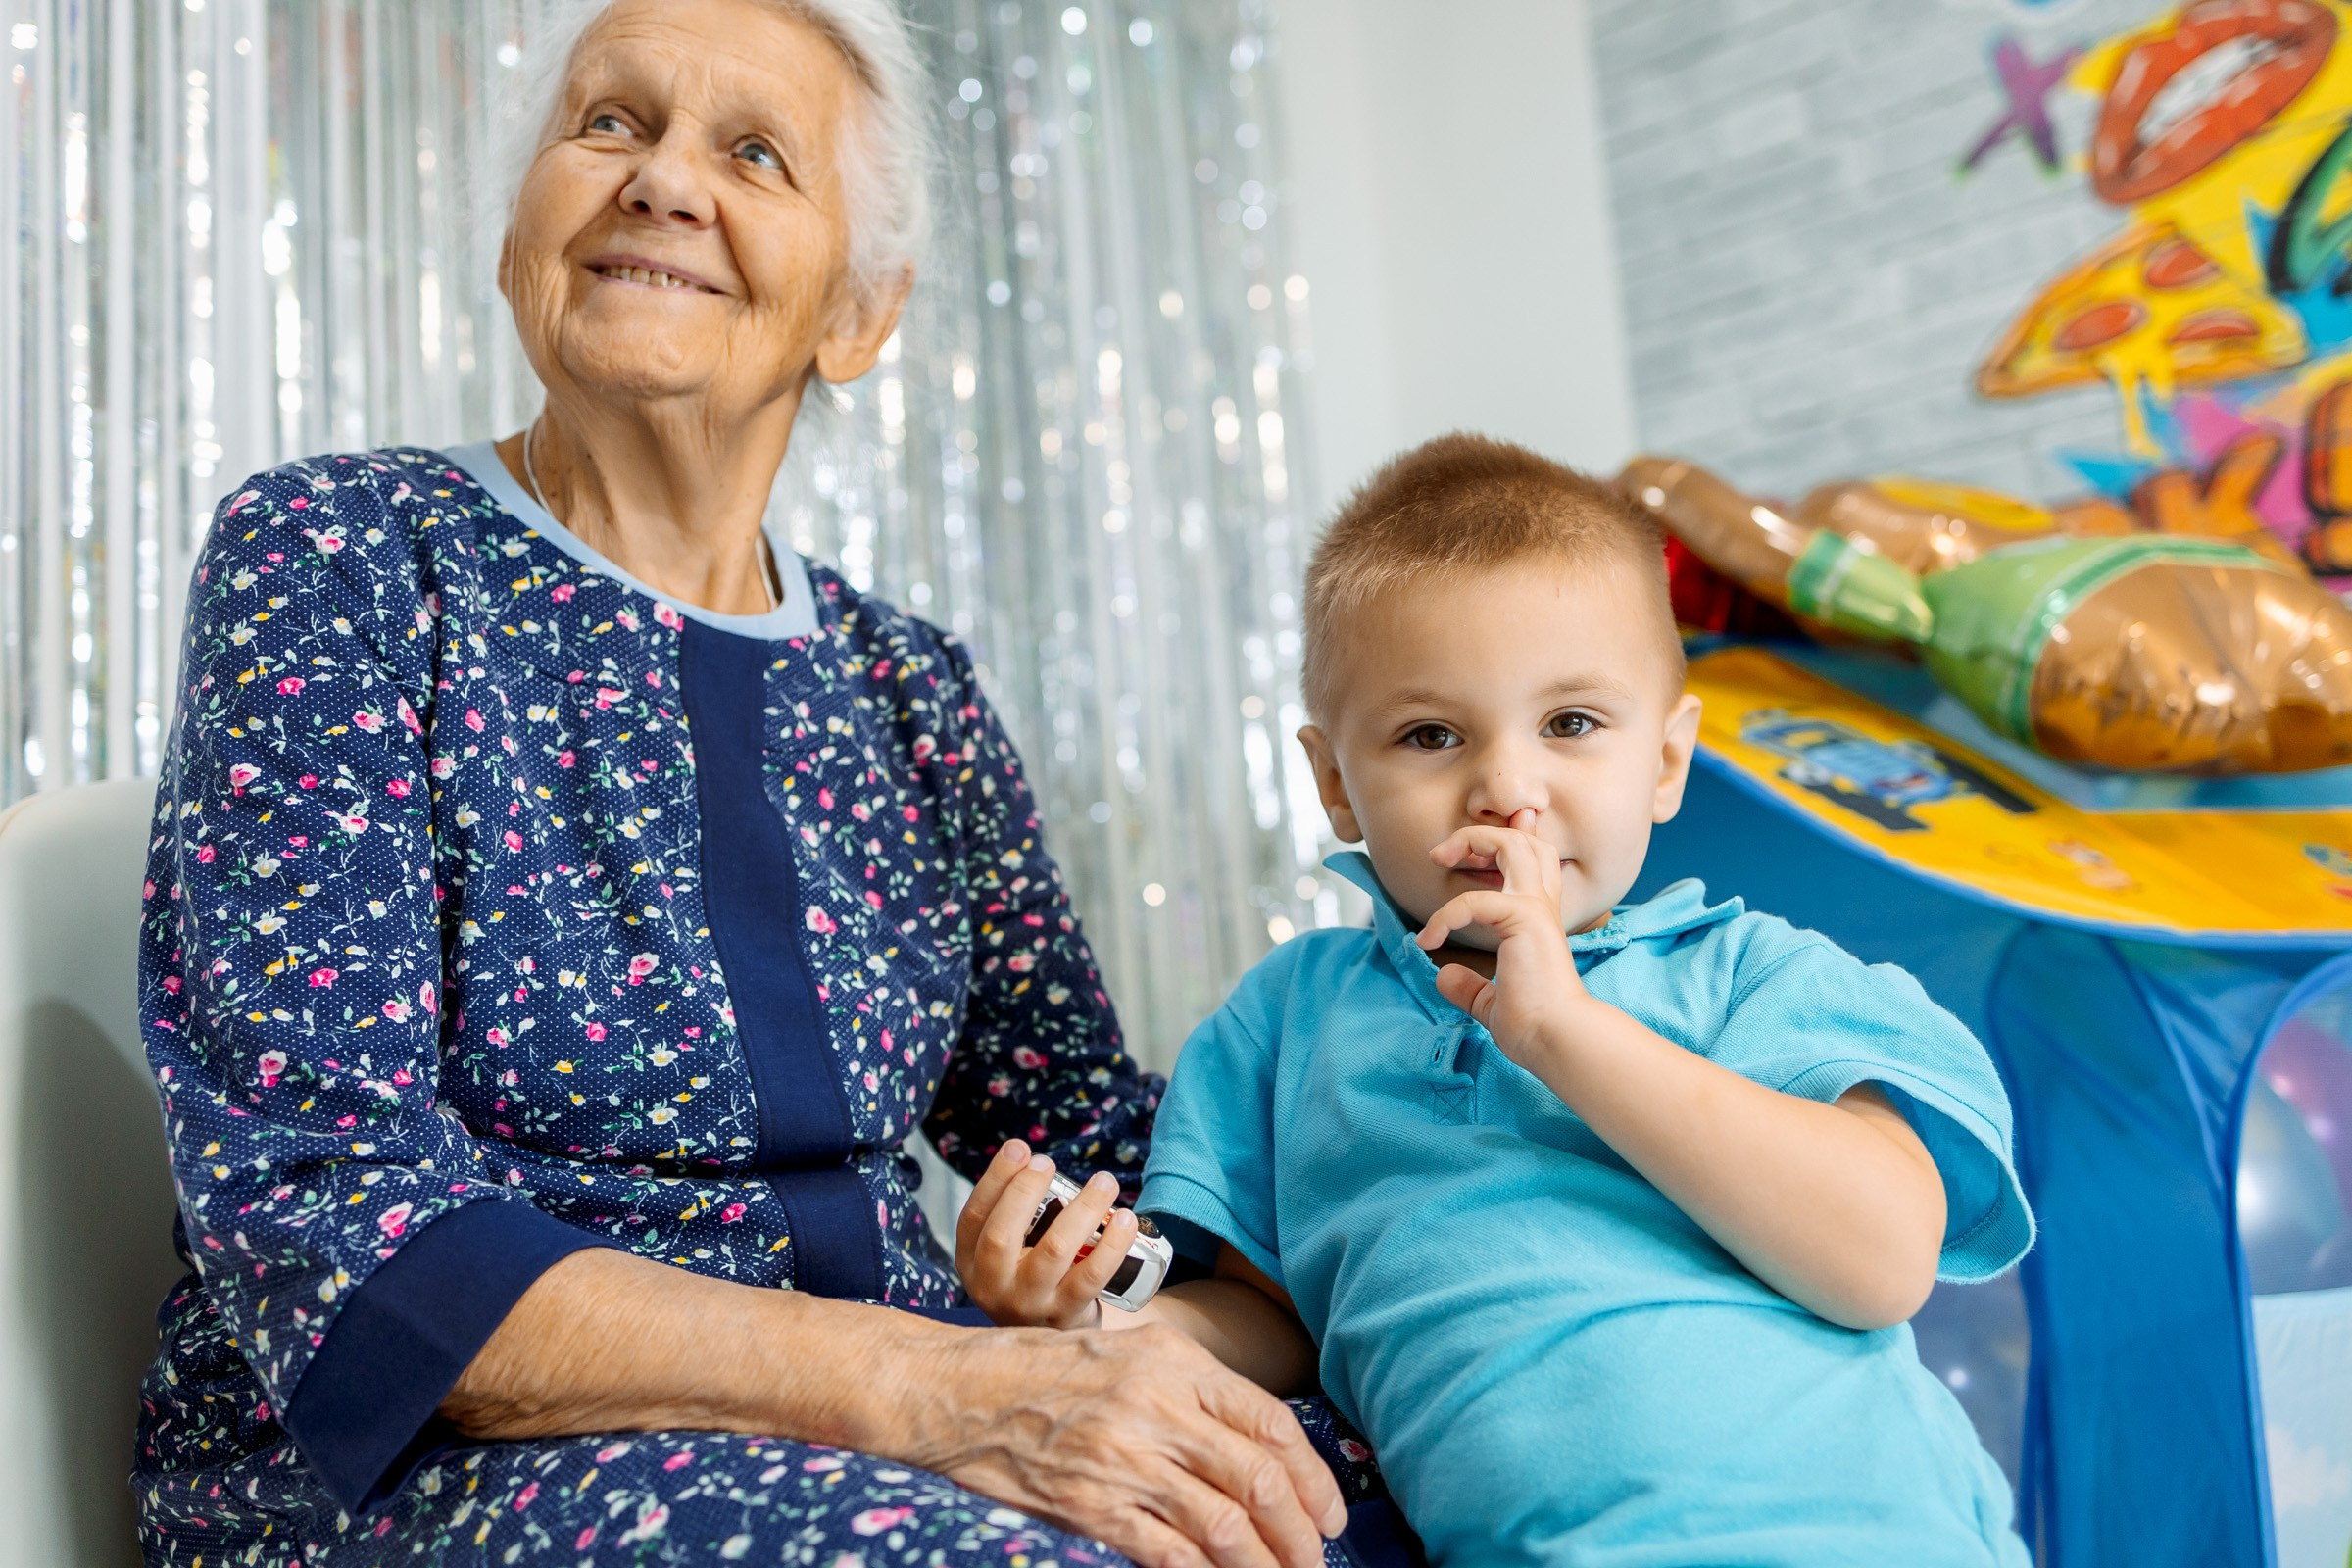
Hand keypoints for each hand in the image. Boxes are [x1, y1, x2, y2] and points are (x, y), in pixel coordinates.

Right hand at [912, 1320, 1347, 1567]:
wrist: (956, 1391)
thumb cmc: (1043, 1368)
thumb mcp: (1127, 1349)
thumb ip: (1190, 1388)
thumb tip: (1256, 1442)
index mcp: (1173, 1362)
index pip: (1269, 1421)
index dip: (1313, 1475)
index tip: (1330, 1511)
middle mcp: (1156, 1408)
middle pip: (1259, 1480)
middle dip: (1301, 1531)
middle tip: (1317, 1557)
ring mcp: (1124, 1460)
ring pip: (1224, 1526)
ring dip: (1265, 1564)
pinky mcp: (1092, 1507)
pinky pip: (1169, 1555)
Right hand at [956, 1139, 1140, 1329]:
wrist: (1053, 1334)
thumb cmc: (1030, 1276)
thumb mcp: (1005, 1253)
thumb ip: (1011, 1213)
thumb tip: (1030, 1158)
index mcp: (972, 1263)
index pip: (974, 1216)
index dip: (995, 1179)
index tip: (1019, 1148)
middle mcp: (993, 1287)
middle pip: (1001, 1236)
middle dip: (1025, 1191)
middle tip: (1049, 1162)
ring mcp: (1029, 1304)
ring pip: (1055, 1250)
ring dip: (1083, 1209)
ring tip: (1104, 1181)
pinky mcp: (1066, 1314)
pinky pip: (1092, 1275)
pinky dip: (1112, 1244)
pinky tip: (1125, 1219)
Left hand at [1416, 814, 1590, 1069]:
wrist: (1556, 1040)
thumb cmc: (1534, 1027)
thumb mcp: (1491, 1003)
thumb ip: (1470, 986)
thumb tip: (1445, 976)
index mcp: (1538, 920)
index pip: (1530, 862)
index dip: (1500, 846)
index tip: (1458, 859)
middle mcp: (1541, 906)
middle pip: (1524, 840)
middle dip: (1482, 833)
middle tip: (1444, 855)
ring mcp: (1536, 908)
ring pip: (1513, 844)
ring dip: (1472, 841)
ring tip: (1440, 859)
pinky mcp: (1526, 919)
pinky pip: (1475, 901)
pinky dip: (1446, 915)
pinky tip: (1428, 940)